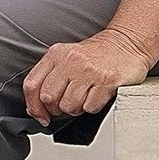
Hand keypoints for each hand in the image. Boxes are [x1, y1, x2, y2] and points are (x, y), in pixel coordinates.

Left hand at [22, 26, 150, 125]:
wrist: (127, 44)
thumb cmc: (96, 55)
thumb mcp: (66, 58)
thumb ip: (48, 78)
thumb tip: (35, 108)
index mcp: (56, 54)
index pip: (32, 85)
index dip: (33, 106)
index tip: (40, 115)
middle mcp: (70, 61)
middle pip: (49, 98)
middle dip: (57, 108)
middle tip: (68, 102)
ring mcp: (89, 71)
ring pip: (69, 106)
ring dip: (76, 108)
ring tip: (84, 96)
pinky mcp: (107, 81)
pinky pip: (90, 107)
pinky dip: (92, 107)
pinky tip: (97, 95)